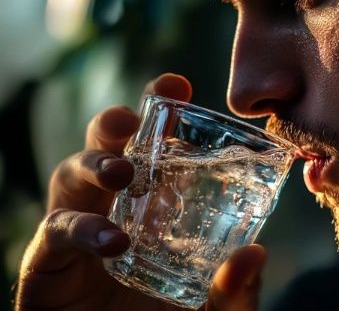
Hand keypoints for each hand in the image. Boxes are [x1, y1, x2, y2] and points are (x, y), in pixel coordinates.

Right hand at [16, 73, 265, 310]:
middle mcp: (112, 208)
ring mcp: (77, 230)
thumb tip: (255, 253)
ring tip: (121, 173)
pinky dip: (81, 229)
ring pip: (69, 177)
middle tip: (130, 119)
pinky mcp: (48, 262)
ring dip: (92, 165)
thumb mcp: (213, 308)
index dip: (159, 112)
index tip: (176, 86)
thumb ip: (233, 286)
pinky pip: (56, 232)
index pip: (151, 147)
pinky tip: (113, 241)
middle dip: (113, 125)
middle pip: (102, 149)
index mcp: (150, 205)